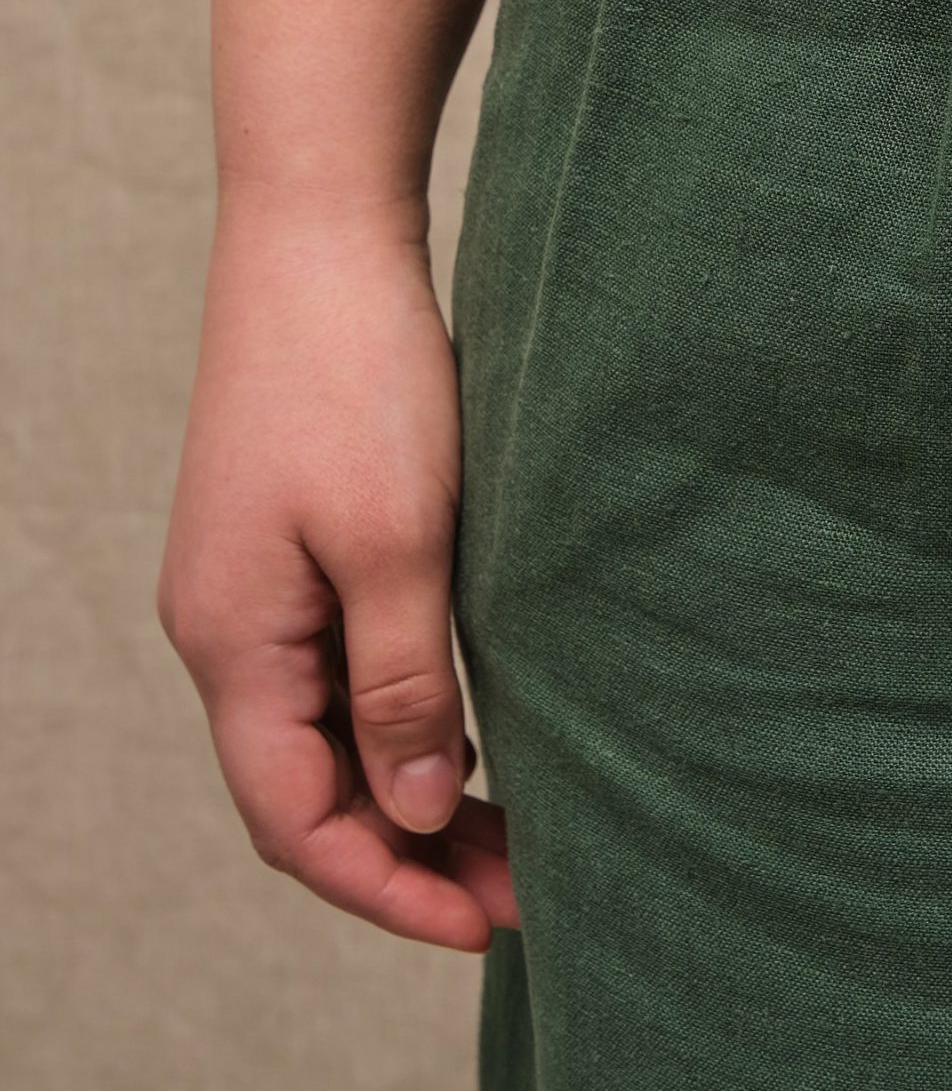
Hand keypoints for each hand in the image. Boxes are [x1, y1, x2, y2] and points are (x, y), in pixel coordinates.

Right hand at [157, 190, 517, 950]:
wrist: (320, 230)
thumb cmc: (359, 376)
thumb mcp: (399, 542)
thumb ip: (404, 686)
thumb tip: (412, 813)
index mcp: (232, 642)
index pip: (294, 822)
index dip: (387, 889)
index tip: (489, 922)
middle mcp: (226, 624)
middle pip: (308, 785)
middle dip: (409, 850)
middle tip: (525, 885)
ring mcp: (254, 578)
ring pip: (328, 725)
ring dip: (413, 781)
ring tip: (517, 820)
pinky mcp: (292, 533)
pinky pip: (338, 660)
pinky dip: (403, 707)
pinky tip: (475, 718)